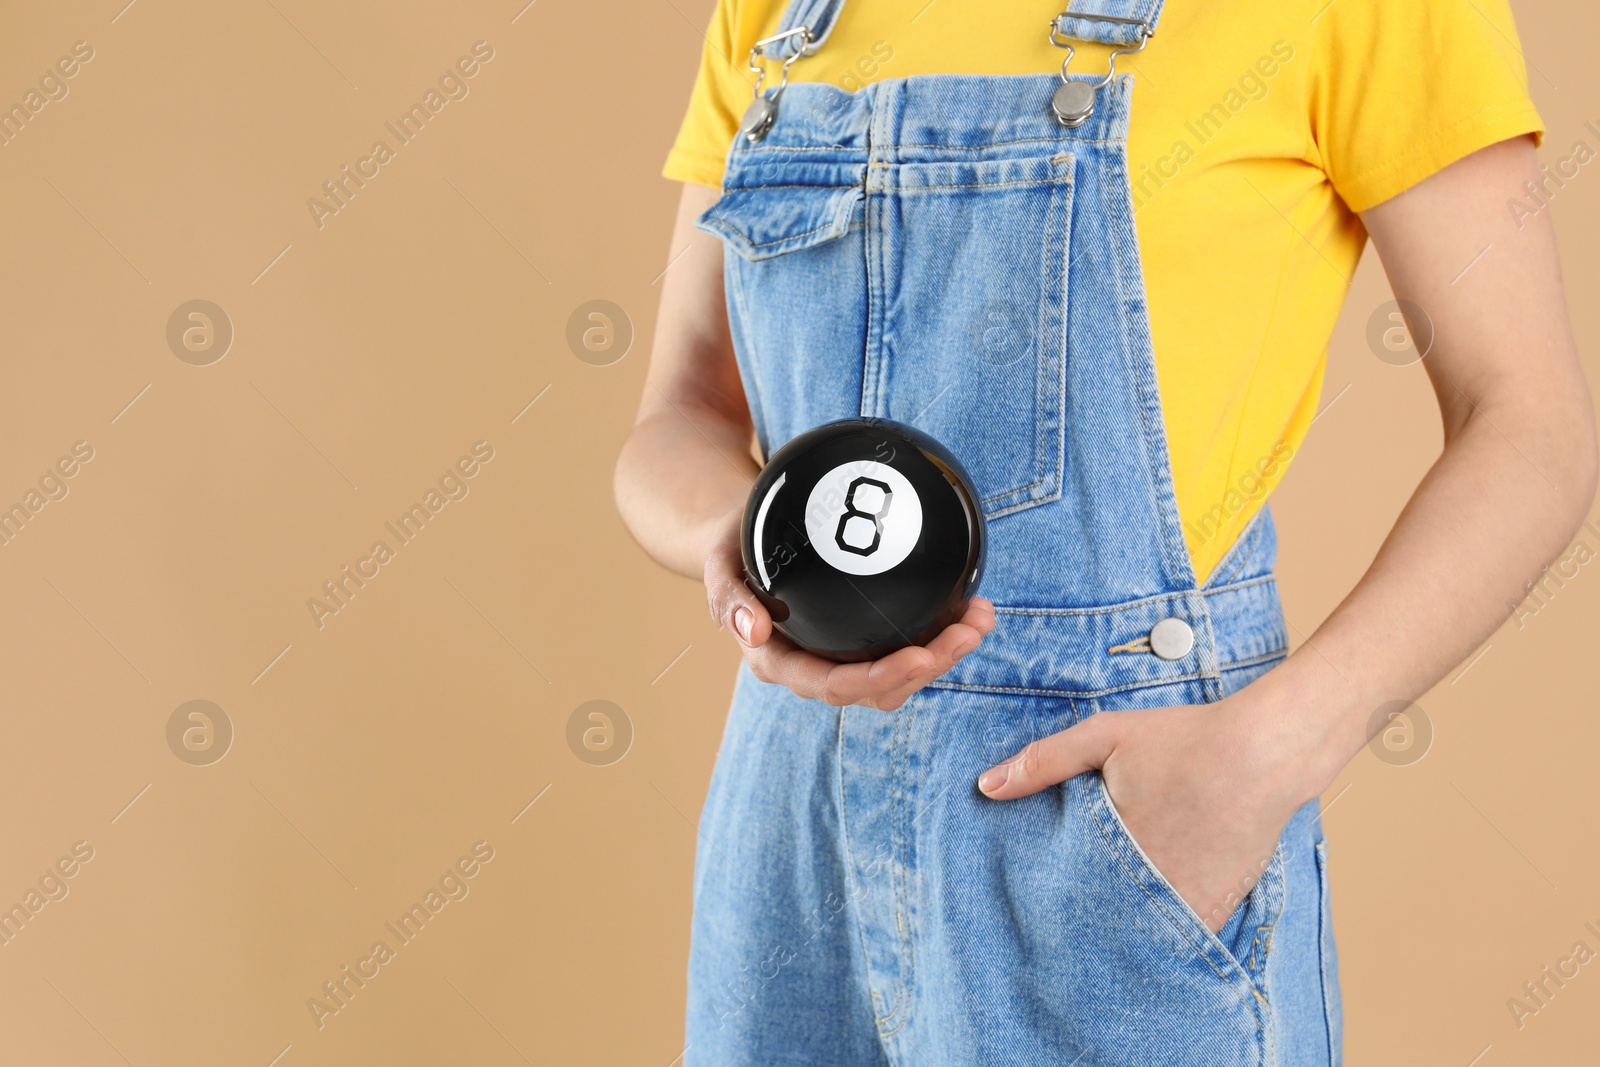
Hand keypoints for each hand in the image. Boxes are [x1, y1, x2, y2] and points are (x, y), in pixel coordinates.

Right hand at [703, 506, 994, 709]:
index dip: (882, 678)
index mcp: (781, 662)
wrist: (743, 532)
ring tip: (981, 617)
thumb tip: (754, 630)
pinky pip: (908, 645)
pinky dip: (942, 632)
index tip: (922, 655)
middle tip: (970, 631)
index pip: (836, 685)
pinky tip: (970, 608)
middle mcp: (816, 667)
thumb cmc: (732, 549)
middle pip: (880, 688)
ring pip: (902, 673)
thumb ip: (729, 598)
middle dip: (931, 665)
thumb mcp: (721, 565)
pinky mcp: (865, 636)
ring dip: (946, 652)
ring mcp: (843, 654)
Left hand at [977, 690, 1321, 931]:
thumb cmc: (1186, 740)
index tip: (1026, 916)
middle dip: (1077, 931)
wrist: (1267, 751)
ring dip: (1118, 937)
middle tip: (1053, 943)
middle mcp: (1151, 884)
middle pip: (1100, 924)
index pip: (1064, 895)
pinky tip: (1143, 933)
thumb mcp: (1106, 736)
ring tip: (1091, 950)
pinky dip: (1162, 938)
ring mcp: (1188, 901)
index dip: (1044, 908)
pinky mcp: (1219, 905)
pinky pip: (1181, 939)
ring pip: (1139, 938)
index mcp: (1116, 846)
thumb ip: (1044, 762)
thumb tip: (986, 786)